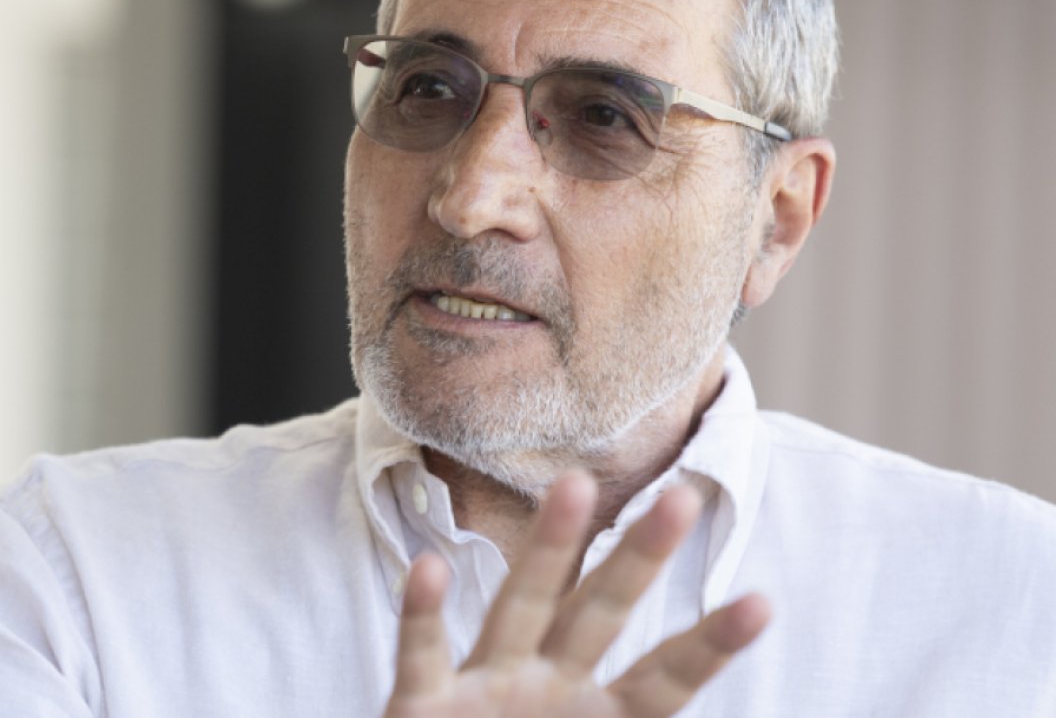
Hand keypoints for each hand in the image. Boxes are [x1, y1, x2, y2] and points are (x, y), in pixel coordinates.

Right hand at [385, 471, 769, 716]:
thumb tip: (735, 684)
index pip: (661, 680)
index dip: (707, 646)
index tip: (762, 604)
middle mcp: (541, 689)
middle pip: (598, 614)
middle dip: (639, 560)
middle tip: (683, 497)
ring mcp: (482, 691)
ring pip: (518, 608)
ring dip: (546, 551)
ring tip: (575, 487)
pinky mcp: (420, 707)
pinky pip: (420, 655)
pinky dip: (422, 615)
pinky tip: (429, 568)